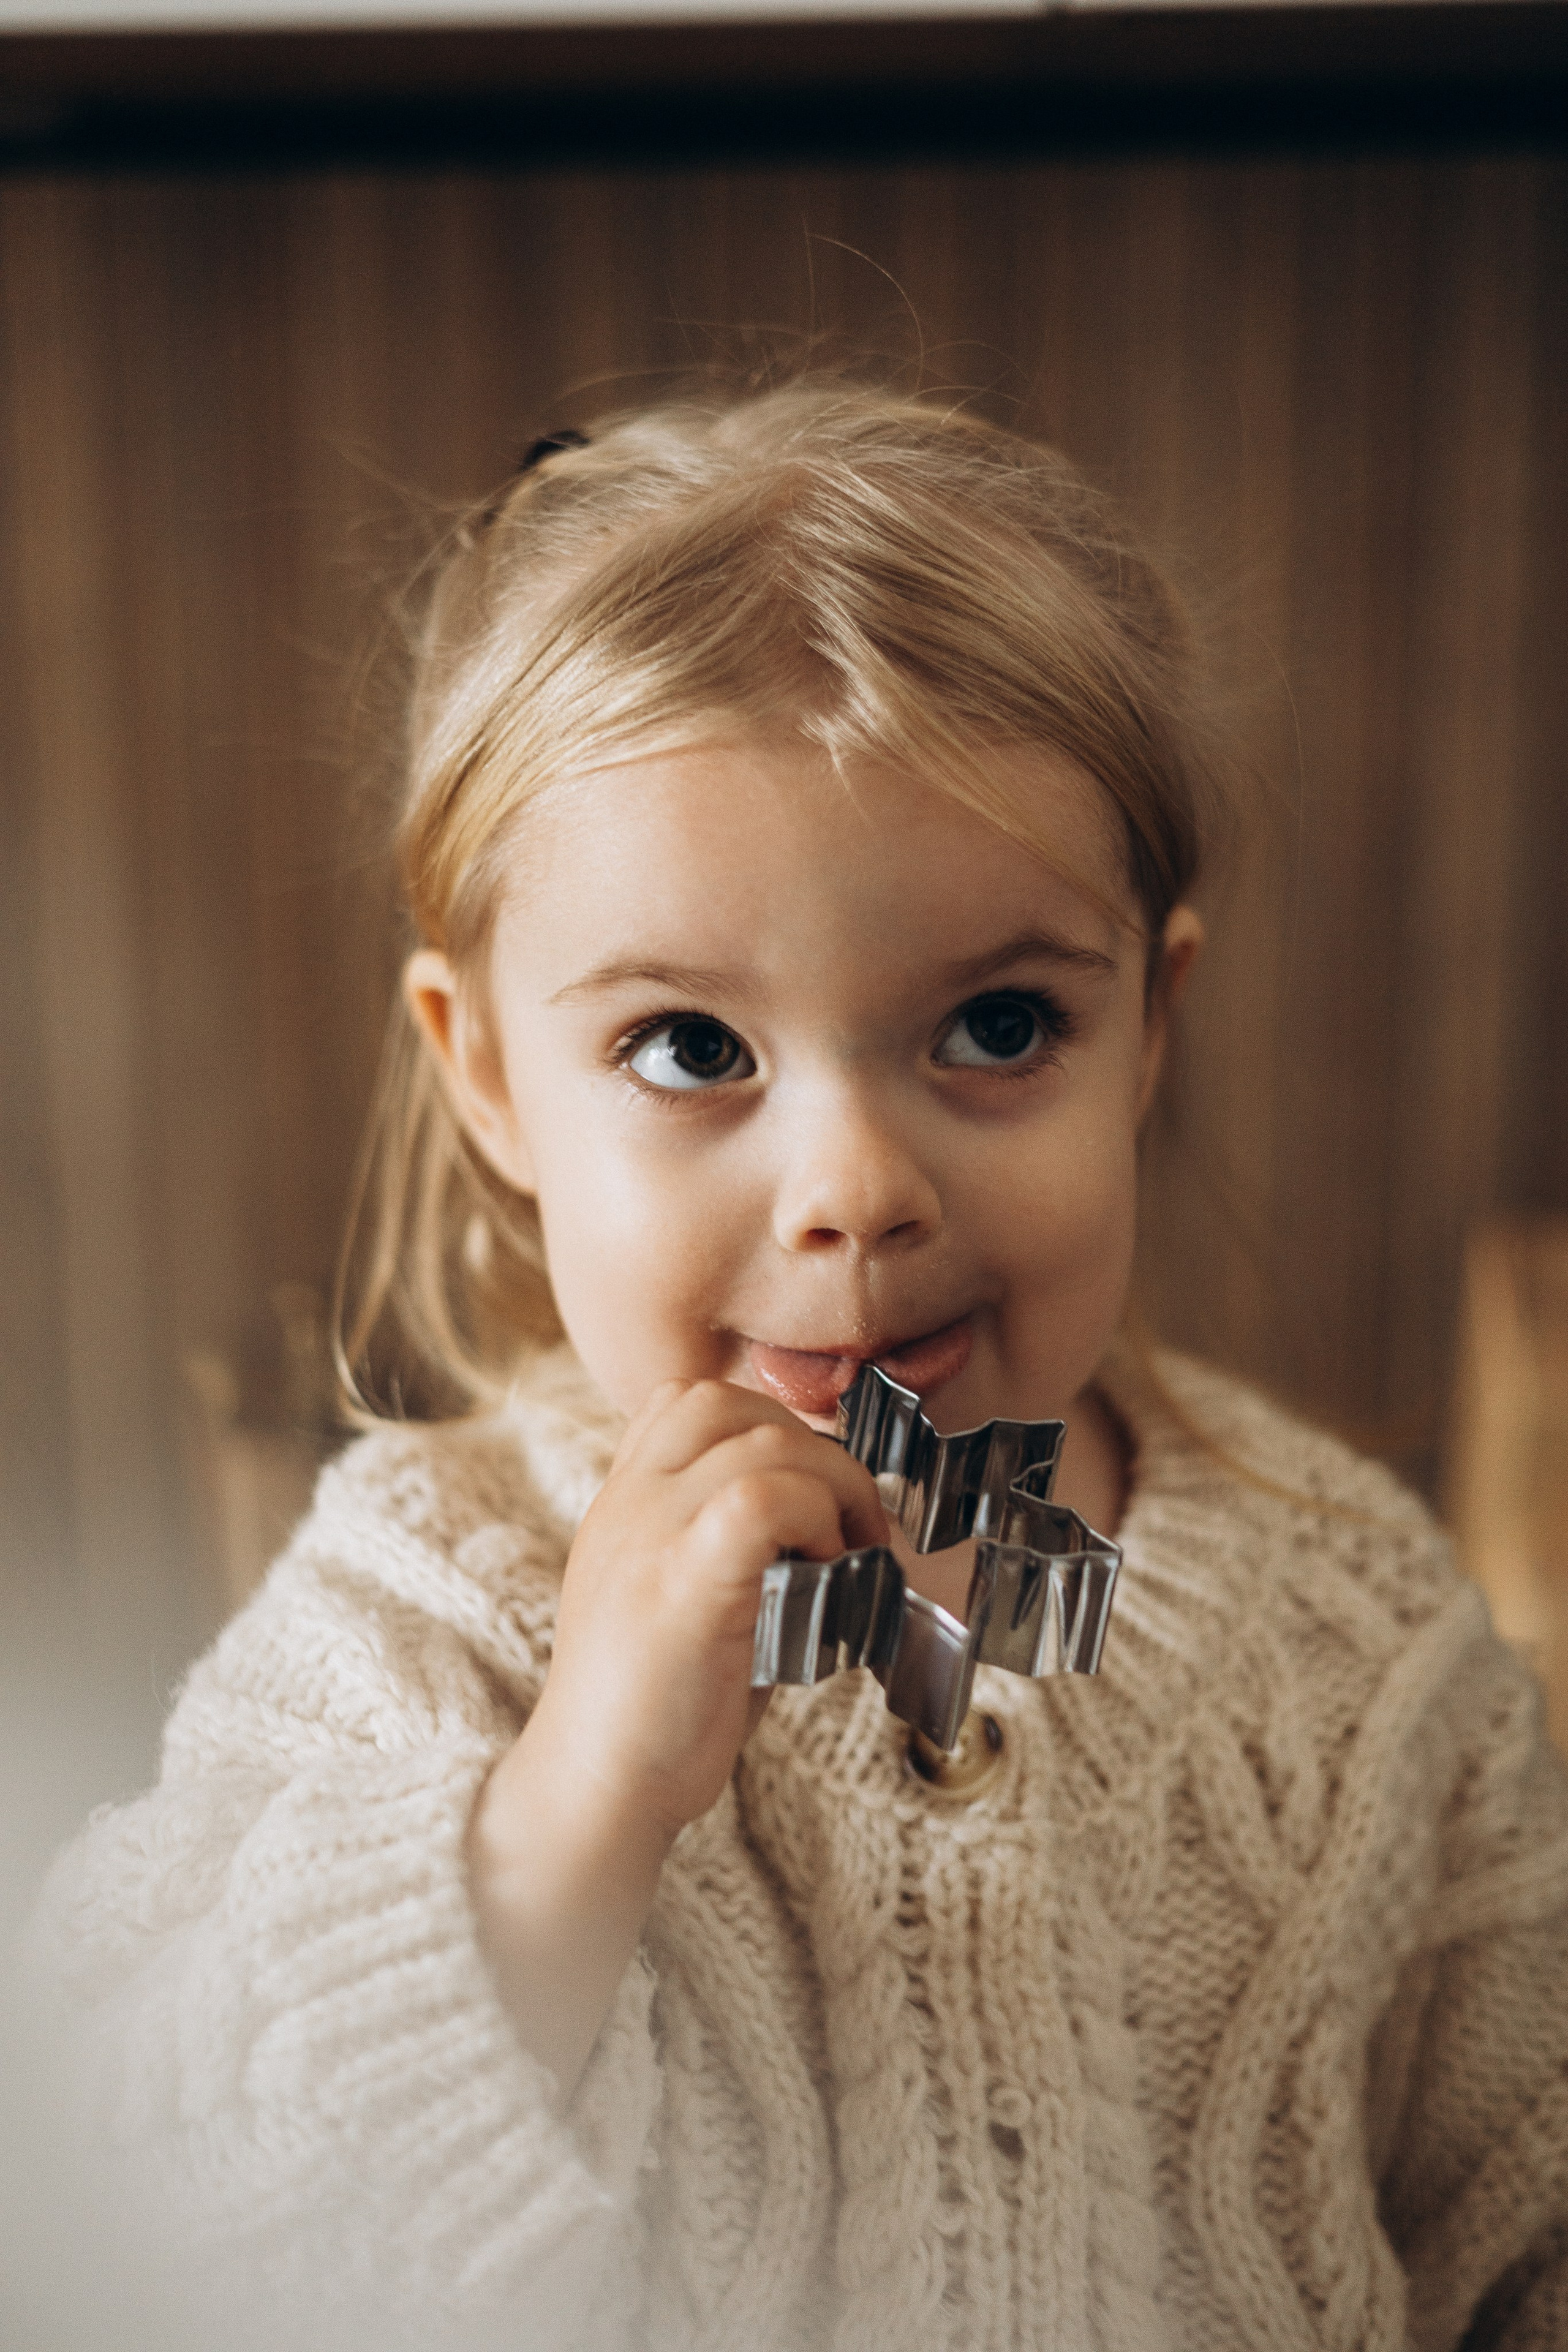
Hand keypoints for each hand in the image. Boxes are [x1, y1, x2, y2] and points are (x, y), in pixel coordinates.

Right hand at [536, 1377, 887, 1837]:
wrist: (595, 1789)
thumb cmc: (656, 1709)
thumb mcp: (681, 1595)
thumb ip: (730, 1542)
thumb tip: (825, 1516)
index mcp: (622, 1500)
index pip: (689, 1400)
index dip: (767, 1425)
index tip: (810, 1493)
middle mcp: (627, 1502)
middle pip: (732, 1404)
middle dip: (815, 1450)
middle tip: (850, 1525)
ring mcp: (647, 1535)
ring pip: (764, 1440)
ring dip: (831, 1486)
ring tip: (846, 1555)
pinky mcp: (680, 1582)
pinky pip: (762, 1498)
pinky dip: (816, 1519)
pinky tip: (827, 1572)